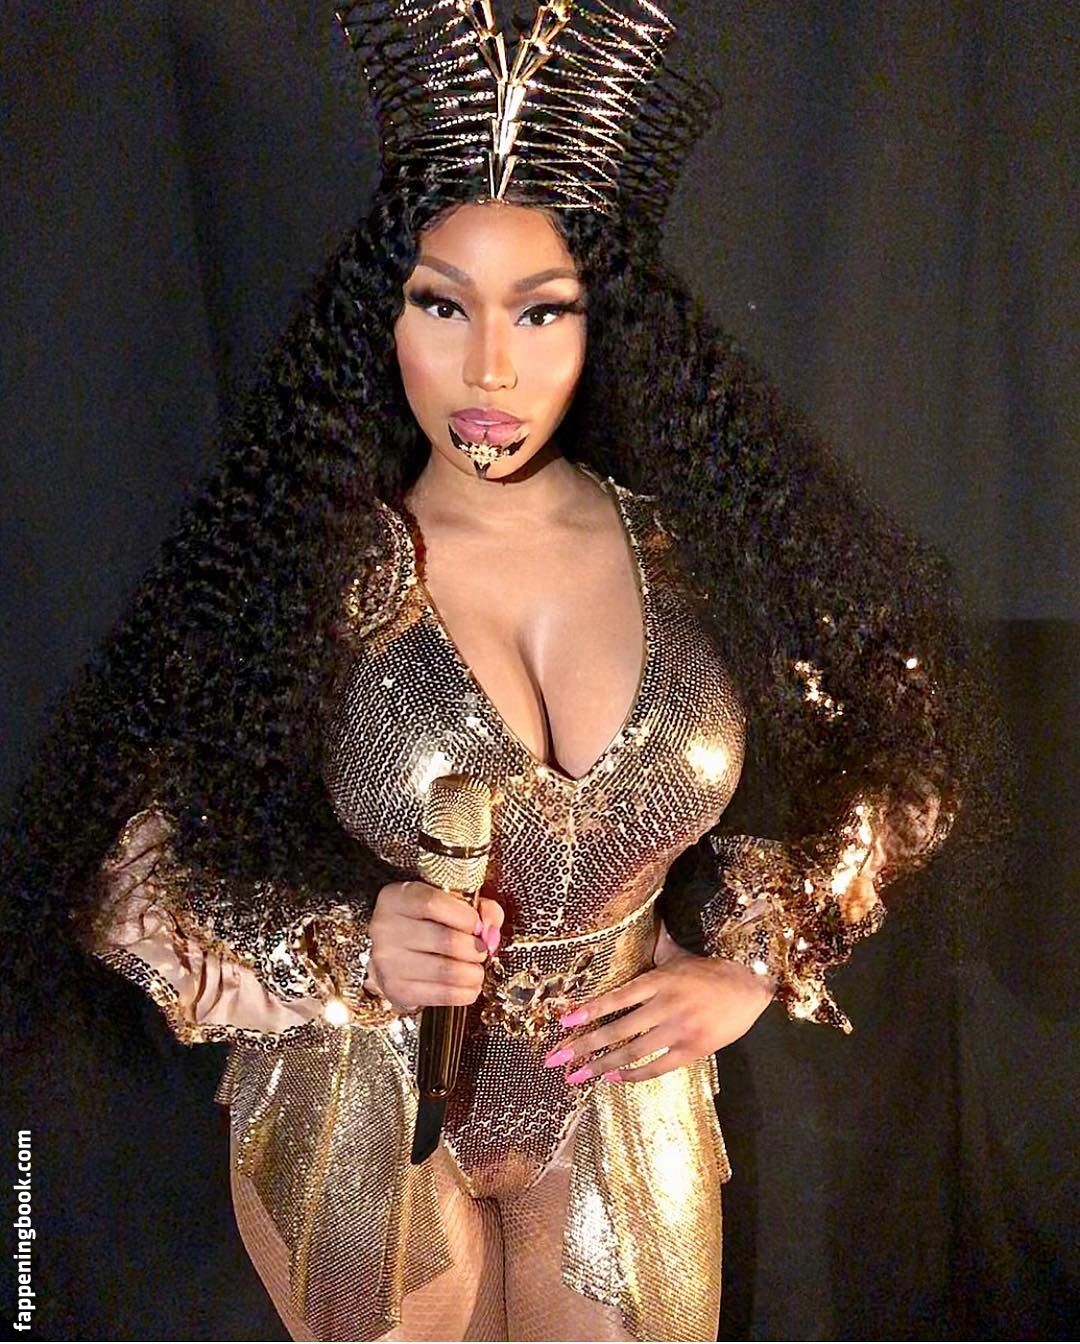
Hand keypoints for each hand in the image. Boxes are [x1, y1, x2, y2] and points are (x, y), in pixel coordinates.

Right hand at [366, 880, 504, 1011]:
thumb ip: (479, 907)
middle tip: (481, 949)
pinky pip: (443, 995)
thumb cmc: (426, 921)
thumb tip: (491, 930)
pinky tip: (469, 984)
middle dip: (475, 948)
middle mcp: (386, 929)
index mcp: (396, 898)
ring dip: (473, 972)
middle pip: (445, 940)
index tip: (478, 925)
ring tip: (476, 968)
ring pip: (447, 971)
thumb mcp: (450, 901)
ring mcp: (389, 962)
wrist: (395, 951)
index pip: (433, 904)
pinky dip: (466, 992)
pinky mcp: (397, 990)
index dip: (465, 916)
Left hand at [543, 936, 775, 1083]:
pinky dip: (636, 1075)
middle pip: (618, 1031)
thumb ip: (655, 949)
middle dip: (584, 1047)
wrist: (751, 984)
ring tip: (578, 1077)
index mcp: (659, 980)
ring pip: (634, 1052)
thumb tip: (638, 925)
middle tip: (557, 1061)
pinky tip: (615, 1079)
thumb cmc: (711, 969)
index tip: (564, 1024)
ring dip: (603, 1066)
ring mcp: (679, 1030)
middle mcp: (665, 1005)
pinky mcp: (694, 1049)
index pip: (617, 997)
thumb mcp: (678, 954)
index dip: (589, 1011)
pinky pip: (659, 1066)